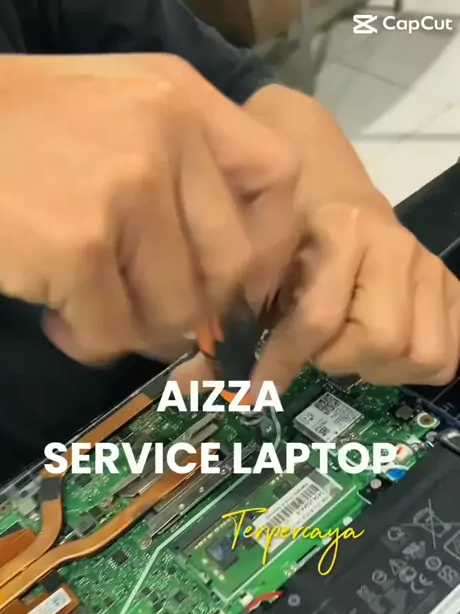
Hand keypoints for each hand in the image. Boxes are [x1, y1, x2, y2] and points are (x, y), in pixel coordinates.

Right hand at [0, 55, 298, 363]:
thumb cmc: (14, 129)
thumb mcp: (113, 113)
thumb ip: (179, 171)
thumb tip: (228, 277)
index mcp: (180, 98)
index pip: (277, 179)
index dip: (270, 246)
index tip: (239, 284)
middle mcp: (166, 136)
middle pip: (233, 265)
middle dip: (196, 311)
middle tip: (152, 315)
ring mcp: (126, 190)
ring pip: (178, 311)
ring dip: (136, 332)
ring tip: (90, 311)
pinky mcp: (80, 247)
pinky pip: (114, 334)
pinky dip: (88, 343)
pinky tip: (56, 317)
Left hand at [252, 199, 459, 391]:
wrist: (330, 191)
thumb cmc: (288, 229)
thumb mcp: (258, 265)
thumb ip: (241, 320)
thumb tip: (210, 384)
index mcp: (343, 230)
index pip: (319, 319)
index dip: (284, 362)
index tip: (259, 390)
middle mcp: (396, 246)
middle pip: (384, 341)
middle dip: (340, 359)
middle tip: (319, 347)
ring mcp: (430, 268)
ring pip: (424, 355)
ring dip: (380, 368)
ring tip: (351, 350)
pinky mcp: (450, 287)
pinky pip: (451, 352)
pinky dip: (415, 366)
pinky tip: (383, 353)